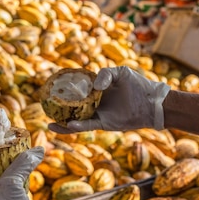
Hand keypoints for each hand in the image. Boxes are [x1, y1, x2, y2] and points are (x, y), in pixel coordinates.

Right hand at [49, 66, 170, 132]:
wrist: (152, 103)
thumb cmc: (138, 85)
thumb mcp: (121, 72)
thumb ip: (106, 74)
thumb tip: (94, 87)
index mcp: (97, 90)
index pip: (78, 90)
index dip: (65, 90)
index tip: (52, 89)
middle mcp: (95, 103)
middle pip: (73, 107)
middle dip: (59, 109)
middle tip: (46, 107)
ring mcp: (99, 114)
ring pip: (77, 120)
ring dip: (64, 122)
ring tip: (50, 122)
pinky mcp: (104, 124)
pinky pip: (87, 125)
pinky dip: (77, 126)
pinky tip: (68, 124)